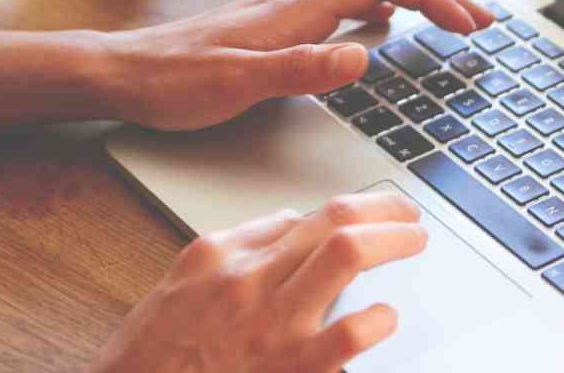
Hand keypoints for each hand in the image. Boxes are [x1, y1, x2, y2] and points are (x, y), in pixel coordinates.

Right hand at [89, 191, 428, 372]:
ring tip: (413, 240)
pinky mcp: (292, 367)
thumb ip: (234, 250)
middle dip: (382, 207)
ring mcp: (273, 322)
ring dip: (392, 239)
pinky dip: (377, 319)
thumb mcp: (180, 286)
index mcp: (220, 255)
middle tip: (407, 211)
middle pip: (332, 220)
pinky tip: (386, 316)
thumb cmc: (150, 358)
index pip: (299, 216)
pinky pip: (349, 333)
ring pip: (345, 253)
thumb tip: (287, 224)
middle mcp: (249, 278)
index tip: (368, 212)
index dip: (346, 210)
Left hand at [100, 0, 492, 129]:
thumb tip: (362, 57)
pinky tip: (377, 22)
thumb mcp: (237, 85)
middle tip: (475, 10)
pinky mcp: (271, 25)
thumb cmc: (171, 82)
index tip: (469, 25)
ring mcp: (282, 10)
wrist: (120, 74)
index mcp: (294, 10)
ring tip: (442, 1)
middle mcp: (292, 0)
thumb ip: (301, 70)